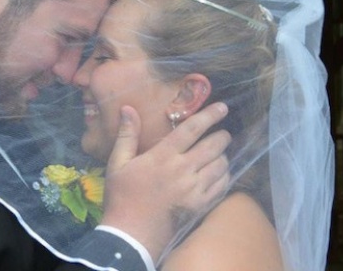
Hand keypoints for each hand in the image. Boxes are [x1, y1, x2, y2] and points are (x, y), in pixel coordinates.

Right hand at [100, 103, 230, 261]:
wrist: (131, 235)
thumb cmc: (122, 196)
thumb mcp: (117, 163)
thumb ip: (127, 135)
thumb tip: (128, 108)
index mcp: (162, 156)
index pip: (191, 130)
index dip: (209, 115)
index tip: (222, 107)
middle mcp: (182, 170)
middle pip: (212, 146)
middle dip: (222, 136)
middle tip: (223, 132)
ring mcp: (194, 189)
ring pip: (220, 165)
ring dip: (223, 155)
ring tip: (220, 152)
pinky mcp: (200, 205)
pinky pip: (222, 186)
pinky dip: (225, 176)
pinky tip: (220, 173)